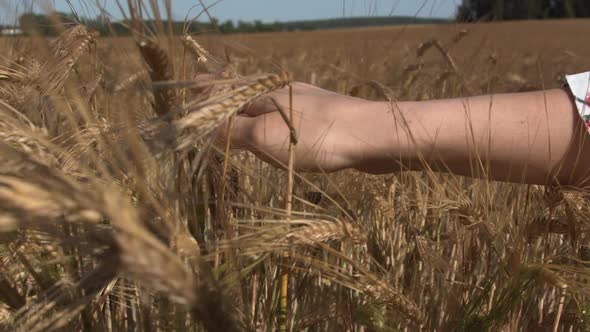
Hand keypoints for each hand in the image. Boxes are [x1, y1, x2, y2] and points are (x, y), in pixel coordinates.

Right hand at [217, 82, 388, 172]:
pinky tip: (292, 146)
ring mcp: (311, 107)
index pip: (230, 94)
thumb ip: (235, 131)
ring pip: (276, 115)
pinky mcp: (330, 121)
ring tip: (253, 138)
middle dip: (235, 111)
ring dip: (261, 125)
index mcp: (268, 96)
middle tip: (222, 113)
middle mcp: (288, 95)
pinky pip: (297, 125)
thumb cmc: (316, 136)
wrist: (373, 137)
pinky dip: (285, 134)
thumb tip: (207, 129)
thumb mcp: (265, 136)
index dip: (211, 95)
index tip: (195, 87)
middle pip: (252, 103)